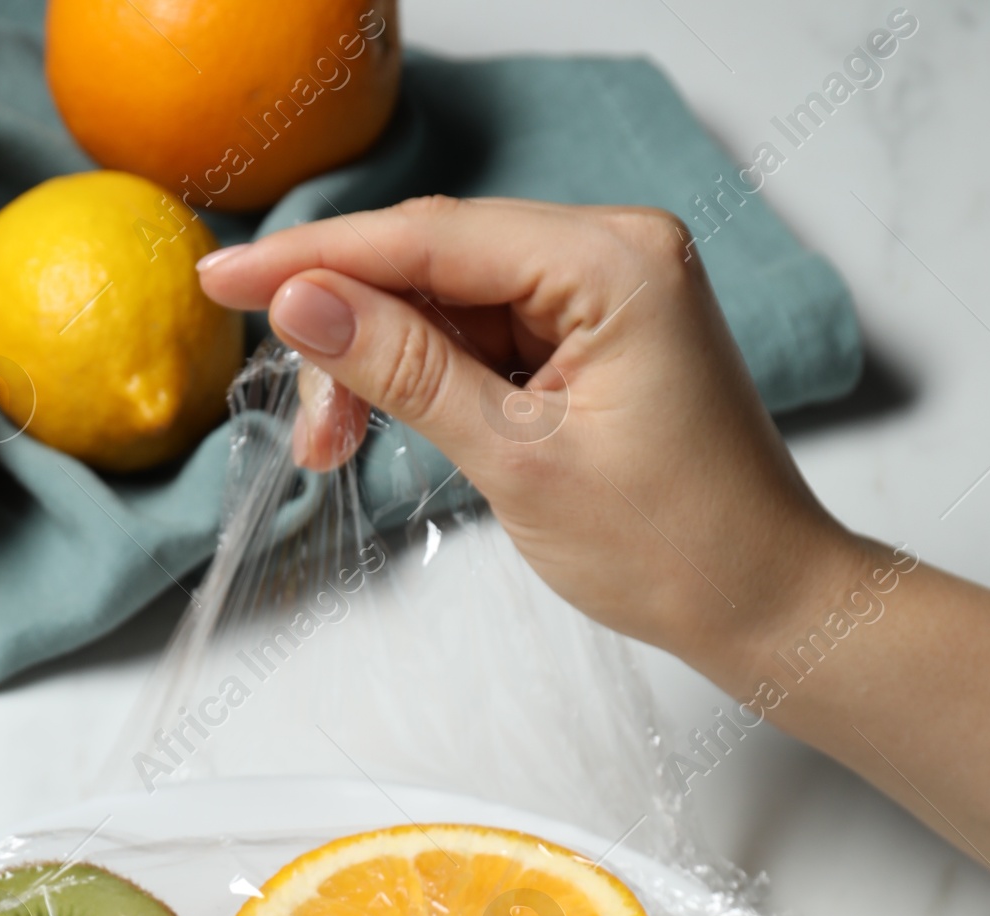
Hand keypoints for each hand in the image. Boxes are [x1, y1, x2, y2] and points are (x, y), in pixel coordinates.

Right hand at [199, 197, 859, 693]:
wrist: (762, 603)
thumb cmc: (672, 547)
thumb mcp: (517, 462)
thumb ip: (406, 372)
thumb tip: (304, 304)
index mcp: (612, 262)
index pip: (432, 237)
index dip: (318, 258)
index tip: (227, 279)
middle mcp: (614, 251)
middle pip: (435, 262)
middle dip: (351, 333)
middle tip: (305, 426)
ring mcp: (606, 291)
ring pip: (450, 303)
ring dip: (382, 367)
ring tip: (338, 448)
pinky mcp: (596, 335)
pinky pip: (485, 336)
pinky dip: (429, 380)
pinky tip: (387, 425)